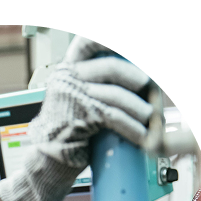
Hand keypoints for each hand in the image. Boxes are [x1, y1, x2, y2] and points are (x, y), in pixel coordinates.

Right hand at [0, 35, 154, 200]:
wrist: (49, 158)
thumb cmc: (70, 130)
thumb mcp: (80, 98)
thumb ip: (99, 83)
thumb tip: (139, 76)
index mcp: (69, 68)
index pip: (87, 42)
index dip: (105, 42)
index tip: (128, 54)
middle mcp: (67, 78)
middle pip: (110, 67)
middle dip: (136, 78)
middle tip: (150, 86)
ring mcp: (71, 96)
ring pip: (115, 95)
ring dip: (138, 108)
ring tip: (150, 117)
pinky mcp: (78, 117)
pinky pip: (113, 117)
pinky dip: (132, 127)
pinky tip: (142, 135)